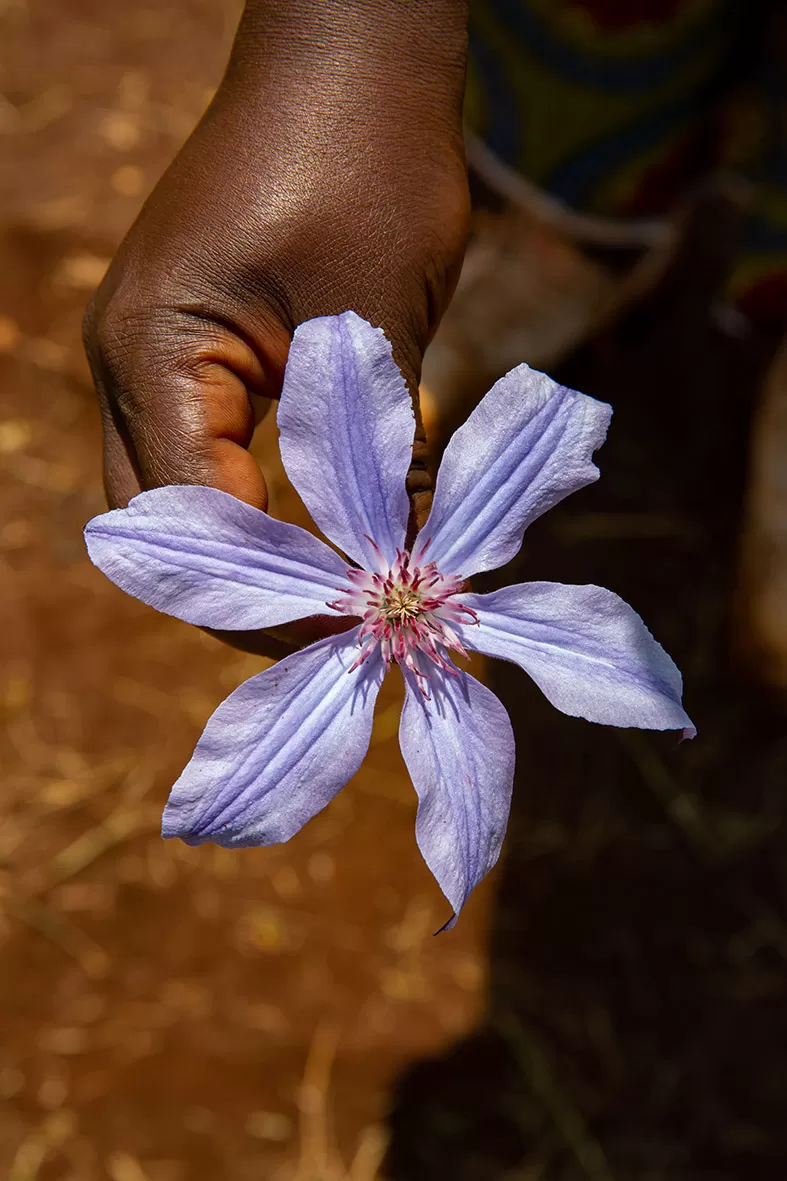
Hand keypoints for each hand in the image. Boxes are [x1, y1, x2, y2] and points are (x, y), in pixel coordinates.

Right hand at [83, 0, 468, 657]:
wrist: (352, 51)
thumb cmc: (365, 160)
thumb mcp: (373, 322)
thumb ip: (372, 448)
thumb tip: (396, 552)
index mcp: (153, 354)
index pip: (194, 521)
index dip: (267, 592)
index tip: (348, 632)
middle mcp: (133, 360)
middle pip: (169, 522)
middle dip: (250, 585)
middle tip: (337, 631)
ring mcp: (158, 350)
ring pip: (190, 490)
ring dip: (260, 543)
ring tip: (339, 587)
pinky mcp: (199, 341)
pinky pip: (218, 445)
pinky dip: (272, 493)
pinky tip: (337, 511)